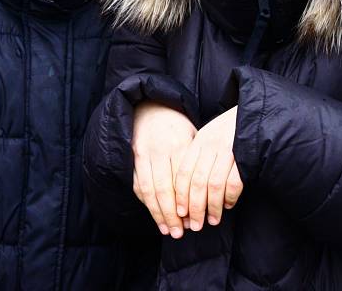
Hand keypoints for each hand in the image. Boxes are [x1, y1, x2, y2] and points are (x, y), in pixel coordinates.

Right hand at [132, 101, 196, 238]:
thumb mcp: (193, 135)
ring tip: (167, 230)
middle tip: (180, 233)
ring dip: (157, 213)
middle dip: (172, 214)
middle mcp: (159, 150)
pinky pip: (138, 184)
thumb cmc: (177, 125)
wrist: (150, 107)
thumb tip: (209, 193)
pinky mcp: (132, 158)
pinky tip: (155, 214)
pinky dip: (145, 202)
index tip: (195, 220)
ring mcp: (143, 154)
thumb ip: (197, 161)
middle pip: (165, 188)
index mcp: (179, 143)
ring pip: (149, 189)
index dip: (188, 202)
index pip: (183, 180)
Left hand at [174, 106, 243, 231]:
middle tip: (195, 225)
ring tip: (212, 221)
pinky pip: (233, 183)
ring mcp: (229, 150)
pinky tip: (227, 205)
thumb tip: (186, 193)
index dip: (181, 195)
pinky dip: (229, 197)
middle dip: (195, 207)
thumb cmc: (230, 130)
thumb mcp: (210, 138)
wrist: (256, 114)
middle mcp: (212, 144)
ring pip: (214, 185)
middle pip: (197, 182)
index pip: (184, 172)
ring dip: (212, 207)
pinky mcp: (245, 156)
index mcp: (200, 141)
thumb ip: (198, 158)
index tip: (180, 213)